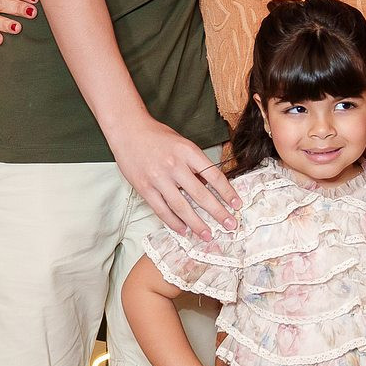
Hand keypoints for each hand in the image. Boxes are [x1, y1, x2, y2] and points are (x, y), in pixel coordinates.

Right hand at [108, 114, 240, 237]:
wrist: (128, 131)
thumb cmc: (158, 136)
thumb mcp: (183, 144)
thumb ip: (195, 164)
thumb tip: (210, 186)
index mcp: (188, 152)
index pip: (214, 176)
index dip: (227, 192)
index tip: (237, 204)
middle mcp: (175, 166)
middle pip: (201, 194)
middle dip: (218, 212)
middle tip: (230, 225)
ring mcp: (158, 178)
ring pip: (182, 207)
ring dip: (197, 224)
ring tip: (207, 235)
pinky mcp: (144, 188)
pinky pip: (162, 210)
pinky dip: (173, 222)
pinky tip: (183, 230)